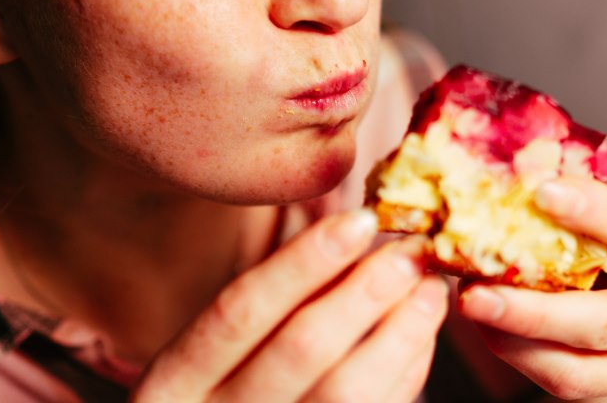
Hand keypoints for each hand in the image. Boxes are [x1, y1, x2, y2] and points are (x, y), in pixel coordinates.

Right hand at [131, 209, 448, 402]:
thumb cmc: (216, 394)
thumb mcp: (212, 354)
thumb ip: (266, 306)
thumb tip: (347, 237)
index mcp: (174, 379)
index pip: (240, 309)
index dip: (302, 263)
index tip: (360, 221)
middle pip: (299, 349)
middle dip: (364, 293)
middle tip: (411, 252)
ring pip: (345, 395)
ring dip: (399, 335)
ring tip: (431, 291)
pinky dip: (404, 376)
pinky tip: (420, 339)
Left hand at [457, 166, 606, 399]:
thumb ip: (593, 177)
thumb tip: (528, 147)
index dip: (597, 212)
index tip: (543, 192)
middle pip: (600, 325)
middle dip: (530, 313)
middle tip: (472, 294)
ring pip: (573, 370)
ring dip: (509, 337)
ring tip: (469, 301)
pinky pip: (559, 381)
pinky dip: (513, 351)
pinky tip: (486, 320)